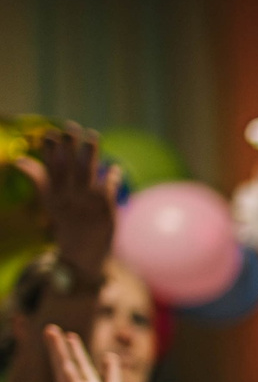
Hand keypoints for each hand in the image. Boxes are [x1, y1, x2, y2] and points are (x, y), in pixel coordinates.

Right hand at [16, 127, 118, 275]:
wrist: (82, 255)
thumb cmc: (66, 223)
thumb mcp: (49, 202)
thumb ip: (38, 179)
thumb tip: (18, 160)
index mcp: (53, 195)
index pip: (50, 169)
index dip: (50, 151)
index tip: (50, 133)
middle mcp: (67, 199)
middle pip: (68, 167)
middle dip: (69, 146)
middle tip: (72, 126)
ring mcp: (86, 205)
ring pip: (88, 173)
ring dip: (90, 154)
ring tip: (92, 135)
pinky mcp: (105, 211)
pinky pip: (108, 188)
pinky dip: (112, 176)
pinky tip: (115, 167)